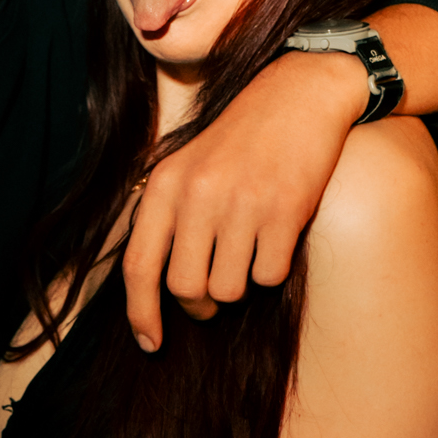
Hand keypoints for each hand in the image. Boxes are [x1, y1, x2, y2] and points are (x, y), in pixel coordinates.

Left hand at [123, 49, 366, 350]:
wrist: (299, 94)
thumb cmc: (240, 139)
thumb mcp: (187, 166)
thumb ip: (166, 218)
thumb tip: (156, 291)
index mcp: (166, 184)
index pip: (139, 266)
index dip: (141, 313)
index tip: (151, 343)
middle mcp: (198, 194)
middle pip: (186, 288)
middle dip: (200, 305)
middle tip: (213, 297)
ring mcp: (241, 203)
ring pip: (229, 289)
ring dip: (240, 286)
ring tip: (248, 253)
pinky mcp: (284, 211)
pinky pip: (268, 276)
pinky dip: (271, 269)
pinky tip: (276, 237)